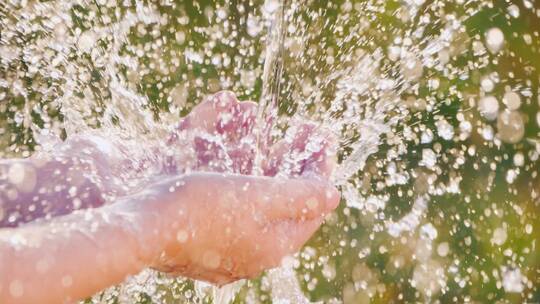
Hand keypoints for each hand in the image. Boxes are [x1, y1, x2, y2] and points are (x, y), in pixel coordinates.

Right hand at [142, 91, 339, 283]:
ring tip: (272, 133)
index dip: (319, 167)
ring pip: (257, 199)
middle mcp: (251, 249)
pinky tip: (235, 149)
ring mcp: (225, 244)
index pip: (310, 205)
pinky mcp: (201, 233)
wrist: (135, 226)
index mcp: (271, 245)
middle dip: (295, 162)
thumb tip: (333, 193)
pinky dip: (237, 172)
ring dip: (267, 164)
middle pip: (284, 201)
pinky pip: (229, 200)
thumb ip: (301, 196)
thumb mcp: (258, 198)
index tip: (322, 134)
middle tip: (301, 130)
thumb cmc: (197, 208)